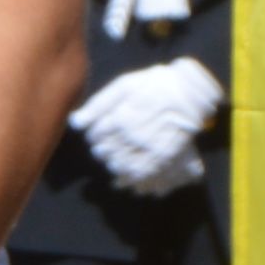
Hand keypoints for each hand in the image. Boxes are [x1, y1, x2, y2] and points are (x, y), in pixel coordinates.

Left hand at [76, 57, 223, 194]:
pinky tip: (129, 178)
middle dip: (103, 151)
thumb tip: (74, 123)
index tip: (98, 133)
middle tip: (105, 147)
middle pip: (107, 154)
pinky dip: (133, 179)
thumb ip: (98, 104)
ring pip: (123, 168)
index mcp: (121, 119)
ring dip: (115, 166)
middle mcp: (134, 138)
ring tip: (115, 162)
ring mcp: (150, 150)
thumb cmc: (153, 85)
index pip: (96, 137)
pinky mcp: (165, 158)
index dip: (94, 135)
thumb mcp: (124, 86)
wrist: (189, 91)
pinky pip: (144, 175)